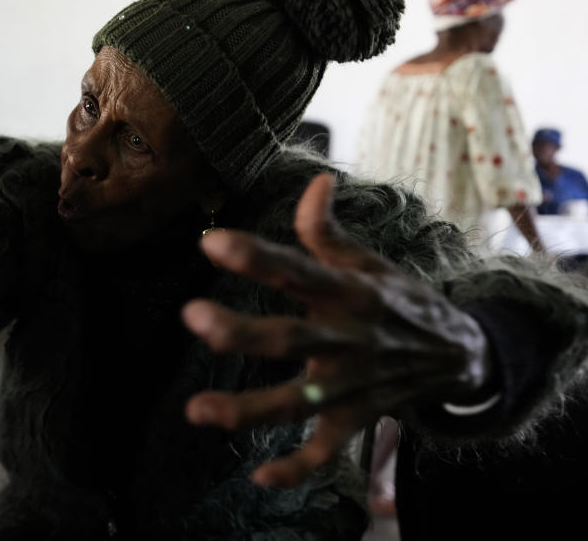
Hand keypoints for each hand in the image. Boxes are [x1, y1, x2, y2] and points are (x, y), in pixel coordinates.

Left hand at [183, 174, 491, 487]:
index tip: (211, 241)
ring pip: (296, 401)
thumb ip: (328, 229)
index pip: (297, 271)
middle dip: (241, 331)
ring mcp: (351, 384)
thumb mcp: (371, 262)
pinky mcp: (357, 419)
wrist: (463, 354)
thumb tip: (315, 180)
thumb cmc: (400, 301)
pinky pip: (327, 450)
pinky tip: (260, 476)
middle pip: (289, 338)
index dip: (257, 256)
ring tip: (196, 409)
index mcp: (349, 293)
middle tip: (193, 316)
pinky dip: (298, 468)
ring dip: (248, 408)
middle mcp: (347, 339)